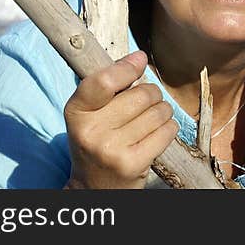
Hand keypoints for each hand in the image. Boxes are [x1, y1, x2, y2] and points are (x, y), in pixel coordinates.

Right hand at [63, 51, 178, 188]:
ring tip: (152, 119)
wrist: (95, 187)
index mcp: (76, 112)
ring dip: (163, 111)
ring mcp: (111, 150)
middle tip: (146, 102)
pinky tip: (158, 133)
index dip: (127, 67)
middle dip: (151, 93)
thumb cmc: (98, 140)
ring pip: (158, 112)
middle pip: (141, 94)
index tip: (140, 59)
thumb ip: (109, 85)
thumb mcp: (91, 113)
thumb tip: (140, 57)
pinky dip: (169, 128)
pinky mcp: (132, 164)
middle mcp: (90, 131)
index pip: (104, 81)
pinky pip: (166, 131)